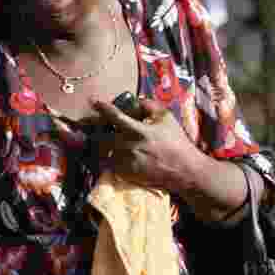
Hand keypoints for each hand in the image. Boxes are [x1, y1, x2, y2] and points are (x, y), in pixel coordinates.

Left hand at [91, 97, 208, 194]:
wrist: (185, 171)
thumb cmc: (177, 143)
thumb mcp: (167, 119)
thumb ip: (150, 106)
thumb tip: (136, 100)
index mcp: (139, 130)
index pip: (115, 116)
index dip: (103, 108)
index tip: (93, 101)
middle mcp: (129, 146)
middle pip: (101, 136)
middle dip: (95, 130)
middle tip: (90, 126)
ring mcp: (125, 161)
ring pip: (104, 150)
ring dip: (104, 145)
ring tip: (107, 142)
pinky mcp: (125, 174)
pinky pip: (110, 163)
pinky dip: (112, 158)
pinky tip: (120, 156)